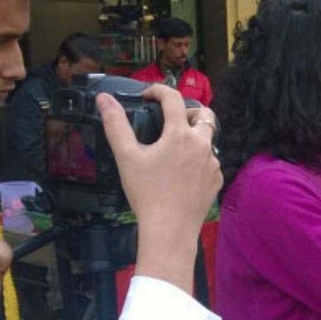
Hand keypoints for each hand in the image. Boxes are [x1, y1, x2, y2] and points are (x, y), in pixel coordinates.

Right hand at [99, 85, 221, 293]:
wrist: (170, 229)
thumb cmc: (146, 192)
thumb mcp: (127, 156)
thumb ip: (115, 124)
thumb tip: (103, 98)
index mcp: (180, 134)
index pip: (174, 98)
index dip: (159, 90)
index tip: (147, 95)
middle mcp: (202, 145)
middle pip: (203, 114)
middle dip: (187, 111)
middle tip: (169, 120)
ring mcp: (213, 164)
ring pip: (207, 140)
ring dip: (192, 137)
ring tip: (172, 148)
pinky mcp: (217, 180)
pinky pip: (210, 161)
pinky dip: (197, 159)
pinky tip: (181, 172)